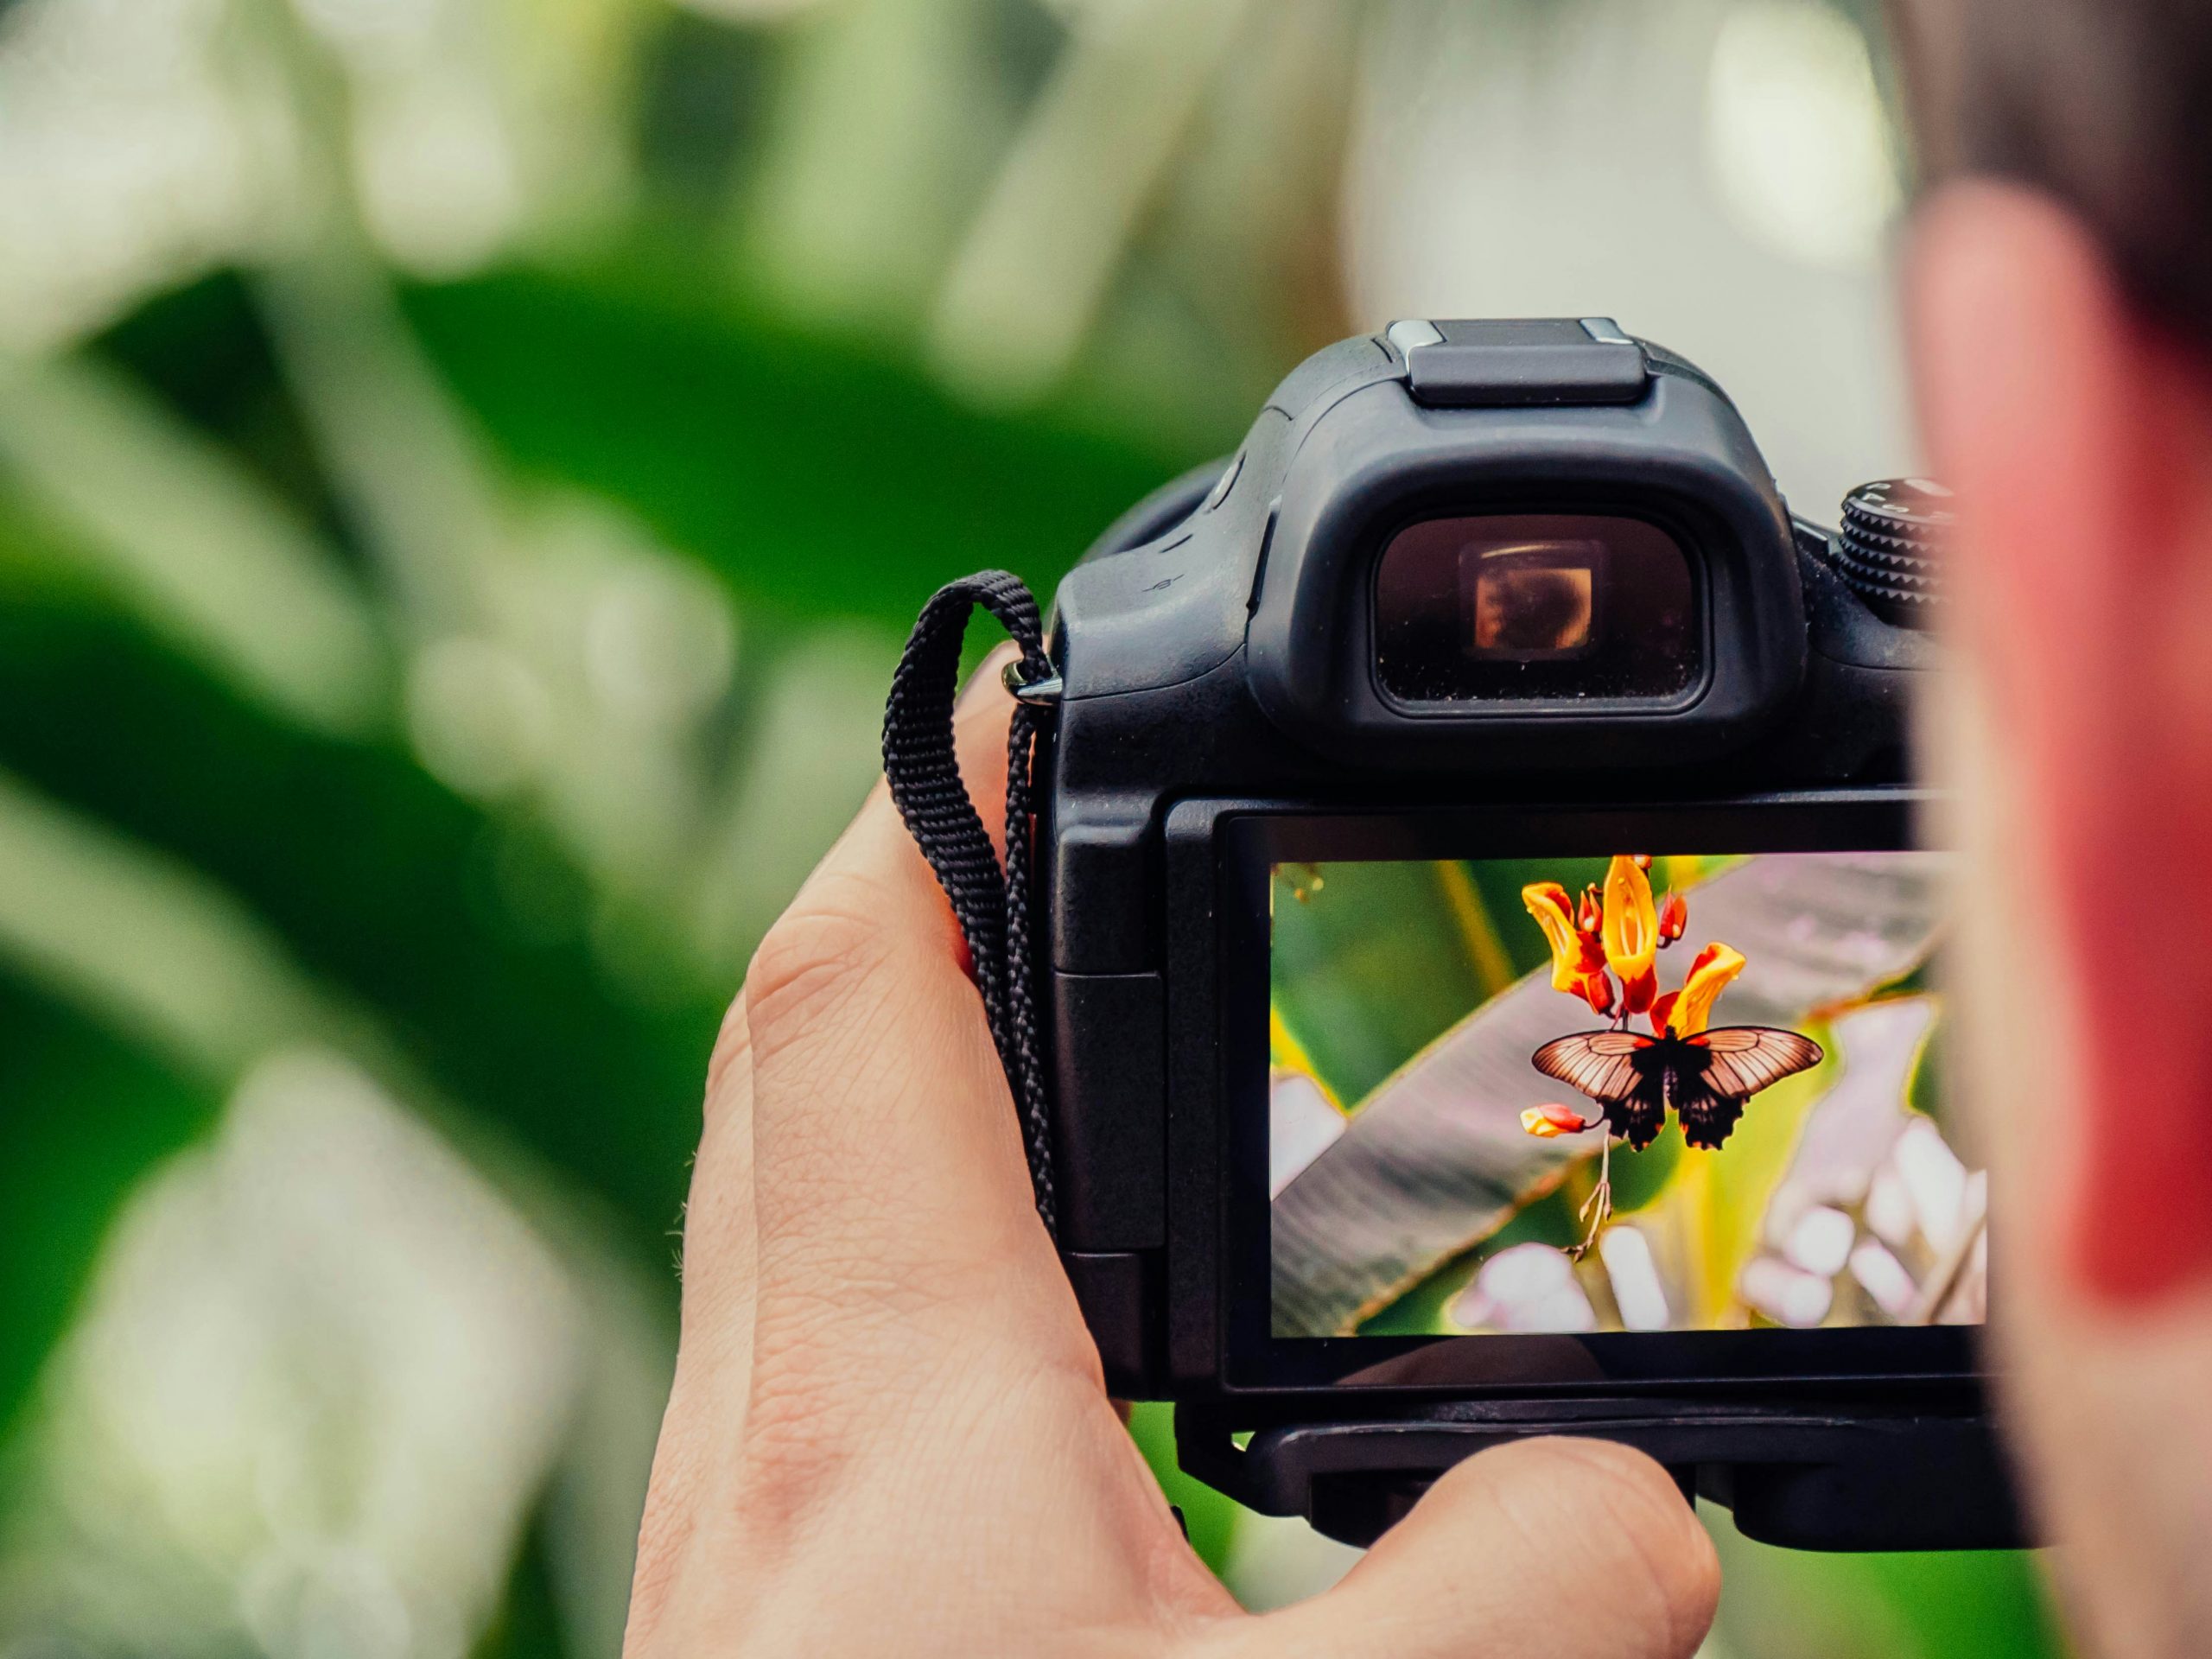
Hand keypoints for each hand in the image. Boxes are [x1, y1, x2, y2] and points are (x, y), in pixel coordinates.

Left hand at [622, 651, 1718, 1656]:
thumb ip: (1518, 1593)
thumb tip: (1638, 1501)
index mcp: (885, 1402)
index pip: (857, 990)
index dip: (940, 802)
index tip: (1030, 686)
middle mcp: (770, 1430)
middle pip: (802, 1058)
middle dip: (928, 907)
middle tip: (1063, 838)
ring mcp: (740, 1525)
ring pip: (792, 1205)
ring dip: (919, 1084)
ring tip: (1083, 1053)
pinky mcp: (771, 1615)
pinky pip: (816, 1347)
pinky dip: (923, 1259)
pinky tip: (1050, 1343)